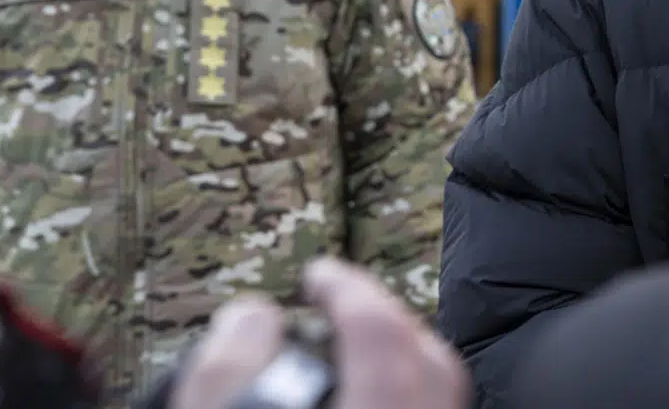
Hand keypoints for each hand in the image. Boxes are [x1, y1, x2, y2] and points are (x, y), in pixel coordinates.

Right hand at [171, 257, 469, 408]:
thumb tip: (254, 316)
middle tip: (344, 308)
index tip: (318, 273)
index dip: (346, 288)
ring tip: (350, 354)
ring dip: (400, 362)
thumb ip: (232, 364)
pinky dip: (403, 396)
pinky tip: (362, 395)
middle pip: (431, 364)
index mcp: (378, 406)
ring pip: (436, 396)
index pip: (378, 328)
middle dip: (389, 322)